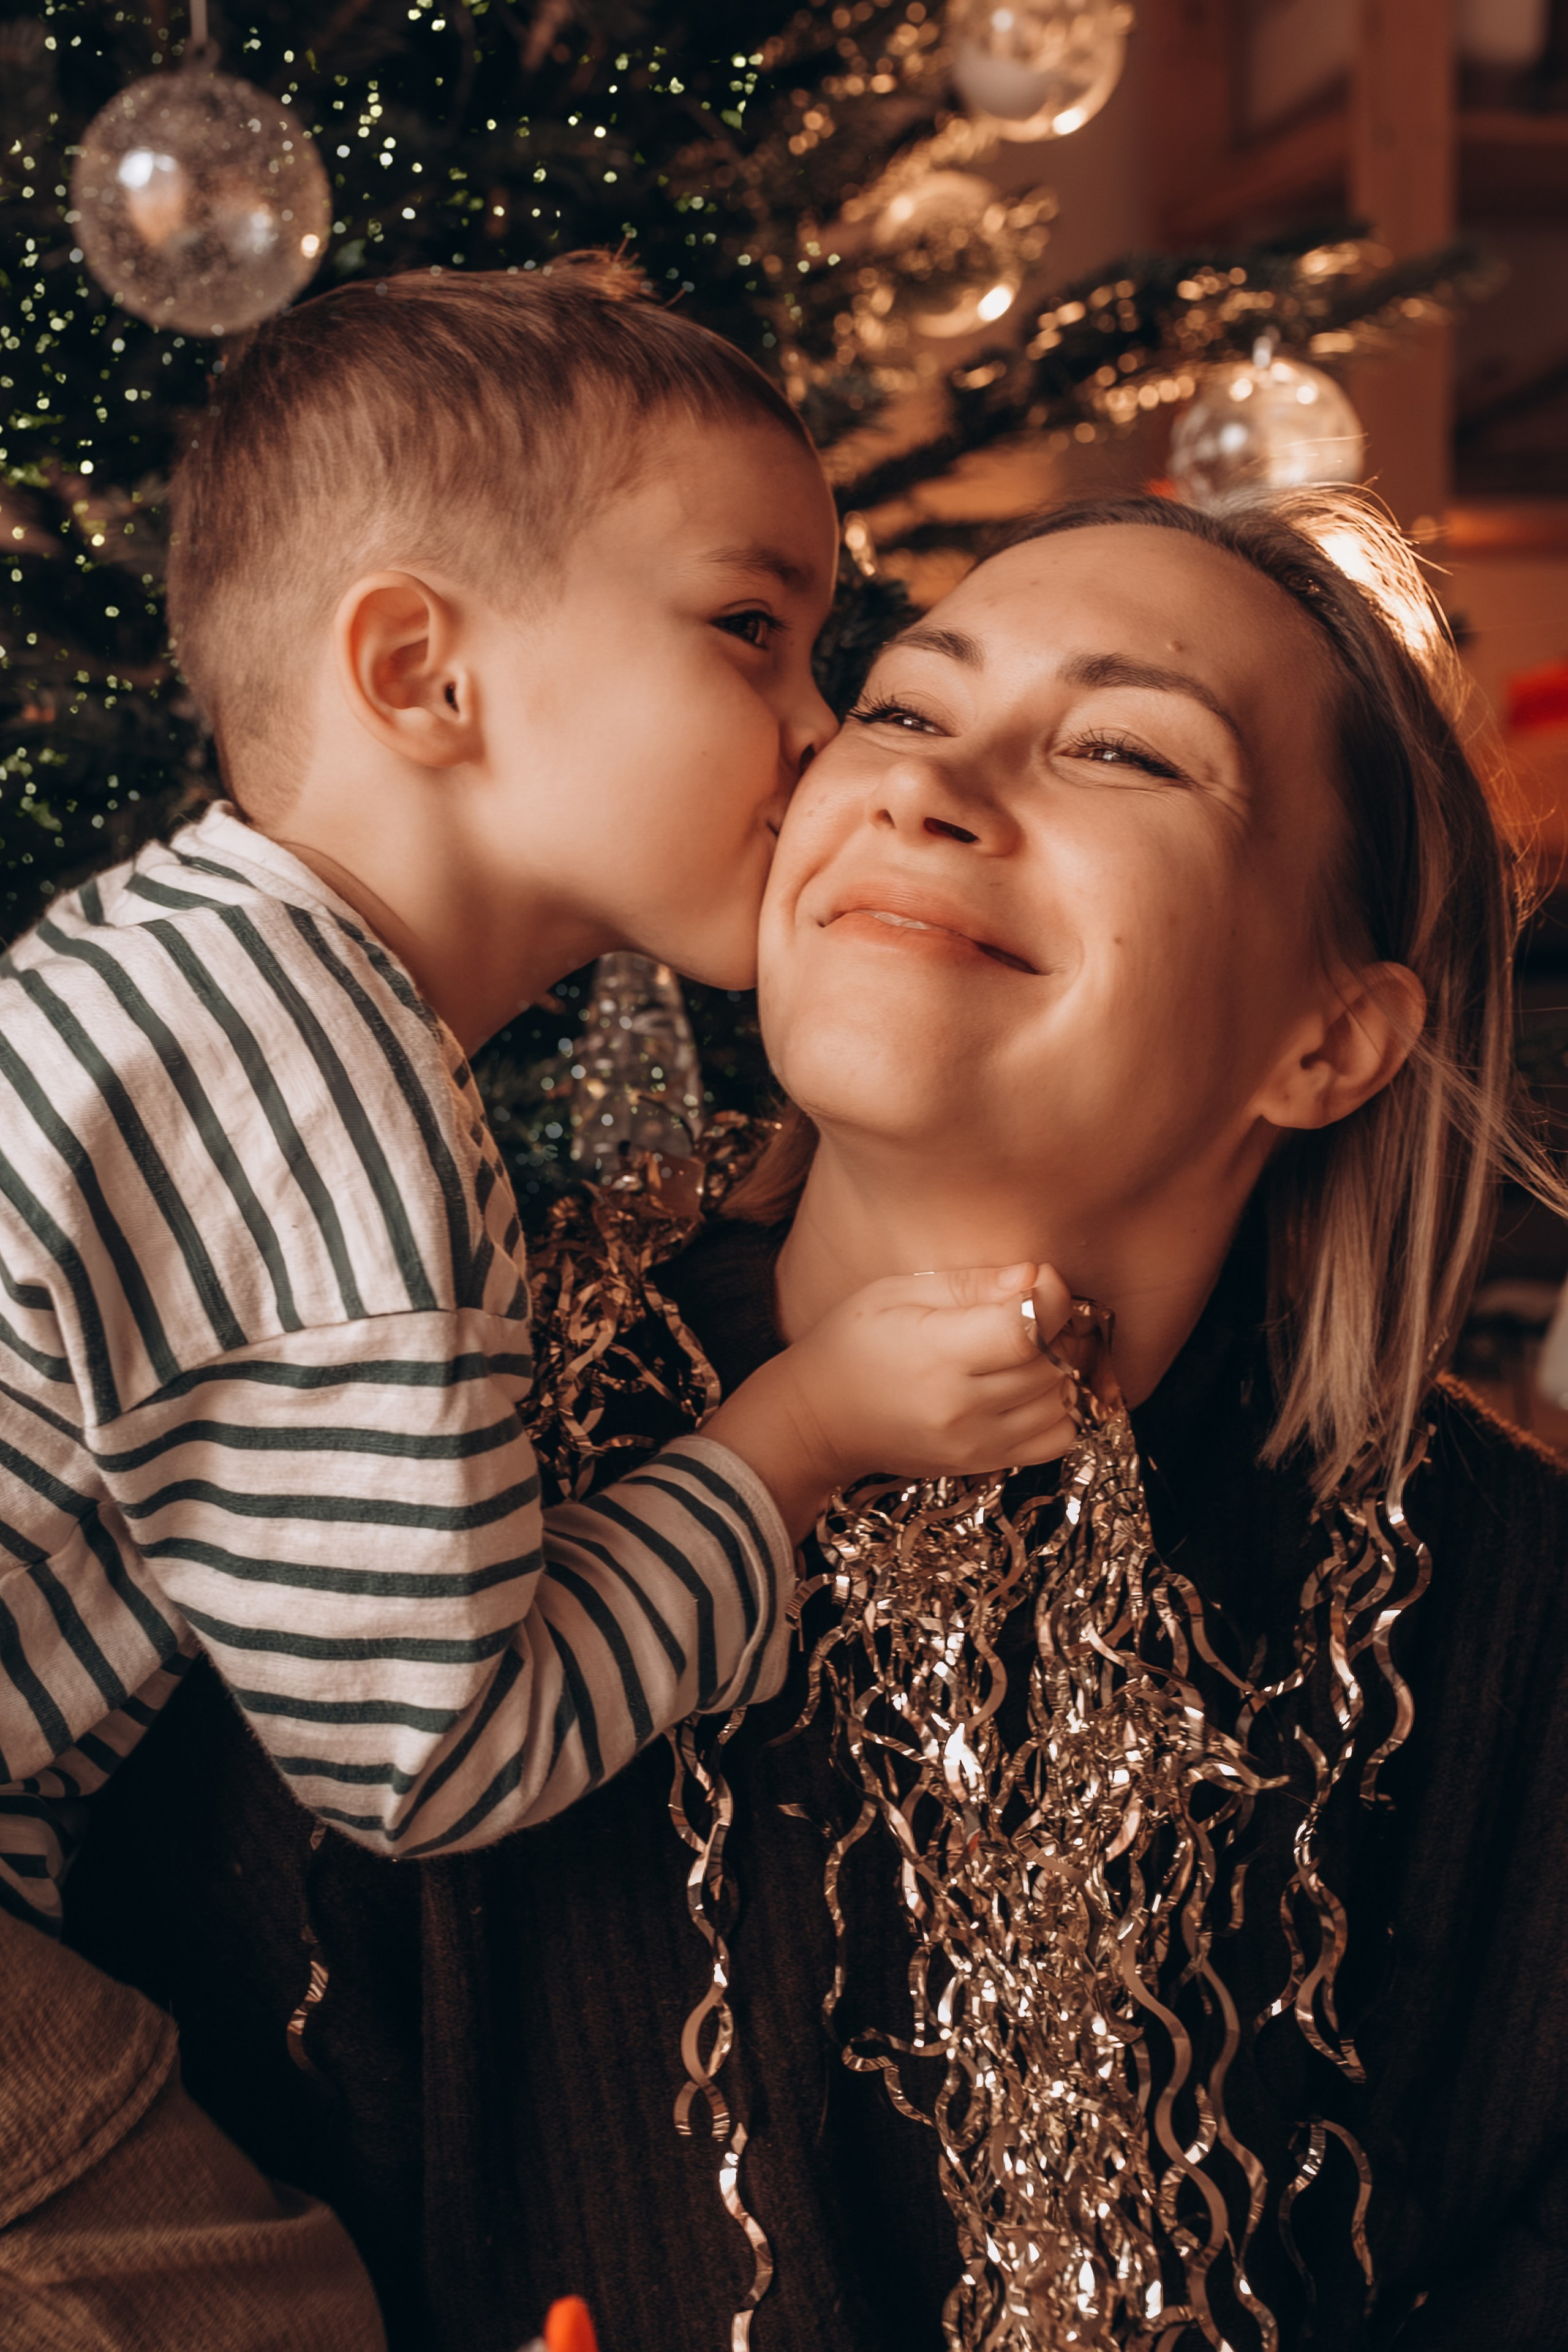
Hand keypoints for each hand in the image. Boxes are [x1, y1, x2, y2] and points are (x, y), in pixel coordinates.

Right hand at [706, 1262, 1081, 1541]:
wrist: (818, 1419)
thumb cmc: (852, 1343)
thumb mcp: (897, 1292)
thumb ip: (971, 1284)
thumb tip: (1033, 1276)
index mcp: (937, 1353)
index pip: (1029, 1330)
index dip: (1051, 1299)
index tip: (1038, 1280)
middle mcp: (961, 1406)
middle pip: (1051, 1364)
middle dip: (1054, 1329)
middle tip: (1027, 1310)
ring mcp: (974, 1442)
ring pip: (1059, 1402)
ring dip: (1055, 1370)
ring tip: (1022, 1351)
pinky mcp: (981, 1463)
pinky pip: (1054, 1440)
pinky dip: (1053, 1411)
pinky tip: (1025, 1390)